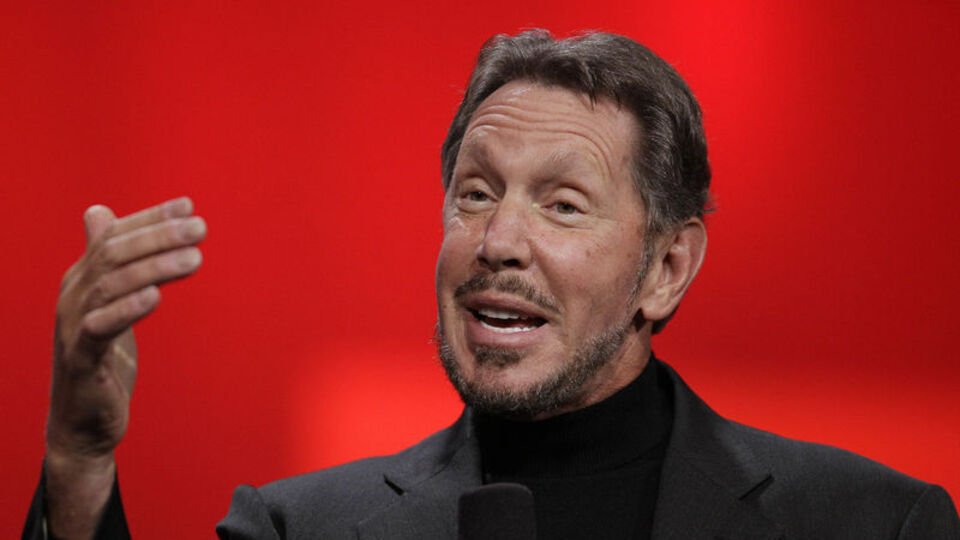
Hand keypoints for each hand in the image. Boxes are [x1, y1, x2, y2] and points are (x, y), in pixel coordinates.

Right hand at [45, 197, 205, 537]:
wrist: (82, 420)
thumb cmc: (99, 356)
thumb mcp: (106, 301)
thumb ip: (108, 260)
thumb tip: (99, 211)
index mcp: (82, 278)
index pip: (114, 235)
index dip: (150, 218)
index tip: (189, 206)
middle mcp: (73, 294)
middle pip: (113, 254)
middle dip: (158, 236)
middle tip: (200, 228)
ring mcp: (73, 326)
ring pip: (111, 285)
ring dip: (154, 267)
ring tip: (194, 258)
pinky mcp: (80, 358)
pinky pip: (99, 327)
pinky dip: (126, 309)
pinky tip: (155, 296)